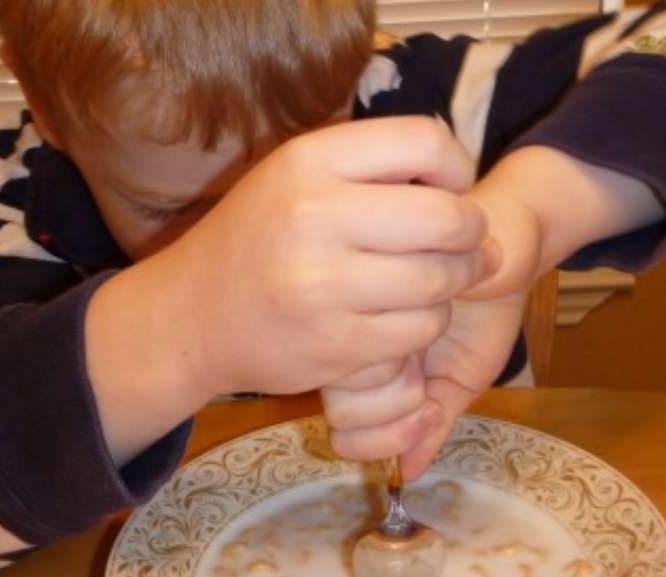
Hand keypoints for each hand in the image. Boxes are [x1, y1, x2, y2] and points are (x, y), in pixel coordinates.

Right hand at [180, 116, 494, 395]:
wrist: (194, 318)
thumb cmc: (255, 241)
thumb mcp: (292, 179)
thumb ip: (367, 168)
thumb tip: (463, 186)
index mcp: (309, 162)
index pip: (424, 141)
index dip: (456, 167)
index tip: (451, 190)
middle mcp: (316, 217)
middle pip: (447, 217)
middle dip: (472, 233)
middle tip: (467, 243)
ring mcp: (325, 288)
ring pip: (440, 281)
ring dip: (454, 281)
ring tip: (439, 280)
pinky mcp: (336, 345)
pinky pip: (420, 329)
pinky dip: (428, 322)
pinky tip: (409, 315)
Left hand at [323, 290, 526, 478]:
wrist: (502, 252)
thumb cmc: (481, 316)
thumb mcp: (462, 380)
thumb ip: (433, 426)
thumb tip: (408, 475)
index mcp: (374, 379)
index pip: (349, 435)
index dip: (386, 439)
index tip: (429, 410)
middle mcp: (355, 354)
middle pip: (341, 415)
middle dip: (393, 410)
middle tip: (423, 374)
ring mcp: (353, 321)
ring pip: (344, 385)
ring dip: (396, 377)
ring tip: (424, 343)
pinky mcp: (365, 284)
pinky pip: (368, 335)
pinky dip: (405, 336)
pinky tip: (430, 313)